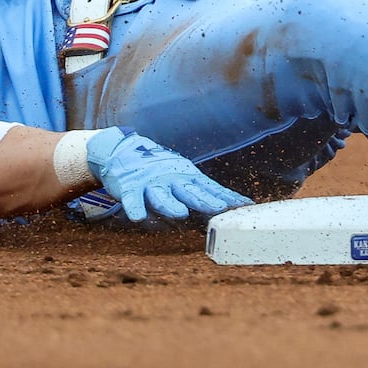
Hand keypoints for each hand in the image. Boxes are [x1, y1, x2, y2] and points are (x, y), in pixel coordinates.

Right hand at [86, 127, 251, 221]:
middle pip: (189, 192)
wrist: (122, 151)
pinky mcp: (129, 187)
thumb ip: (207, 192)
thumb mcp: (185, 177)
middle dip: (204, 201)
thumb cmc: (160, 170)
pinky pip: (132, 199)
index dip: (227, 198)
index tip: (244, 206)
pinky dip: (134, 207)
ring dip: (170, 204)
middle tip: (219, 208)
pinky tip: (138, 217)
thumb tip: (241, 205)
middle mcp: (171, 179)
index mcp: (187, 177)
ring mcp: (150, 183)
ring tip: (179, 213)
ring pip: (161, 196)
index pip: (211, 189)